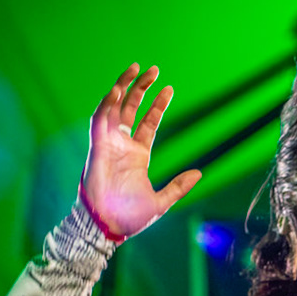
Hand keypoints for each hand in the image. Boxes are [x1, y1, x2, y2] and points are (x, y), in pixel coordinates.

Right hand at [80, 63, 201, 239]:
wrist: (108, 227)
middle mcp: (121, 145)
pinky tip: (118, 89)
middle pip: (131, 109)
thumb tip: (199, 173)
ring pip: (114, 108)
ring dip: (123, 87)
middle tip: (153, 69)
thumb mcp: (161, 201)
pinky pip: (99, 121)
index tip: (169, 88)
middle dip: (141, 88)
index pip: (148, 123)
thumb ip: (179, 186)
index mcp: (137, 155)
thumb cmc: (129, 218)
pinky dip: (107, 104)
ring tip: (136, 68)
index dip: (157, 105)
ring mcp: (108, 144)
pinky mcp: (97, 148)